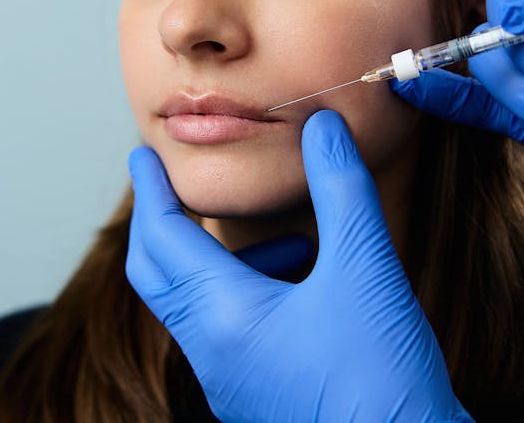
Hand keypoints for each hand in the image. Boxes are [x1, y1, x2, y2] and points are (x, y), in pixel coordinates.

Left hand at [126, 110, 471, 422]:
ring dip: (225, 260)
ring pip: (201, 306)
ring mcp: (236, 385)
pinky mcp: (263, 397)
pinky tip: (311, 286)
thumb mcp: (365, 268)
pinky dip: (254, 292)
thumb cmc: (381, 381)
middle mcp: (216, 358)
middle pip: (161, 279)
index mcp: (224, 321)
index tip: (143, 156)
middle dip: (165, 225)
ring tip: (291, 240)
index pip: (164, 241)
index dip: (152, 191)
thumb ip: (342, 187)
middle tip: (174, 187)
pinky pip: (233, 332)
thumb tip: (323, 127)